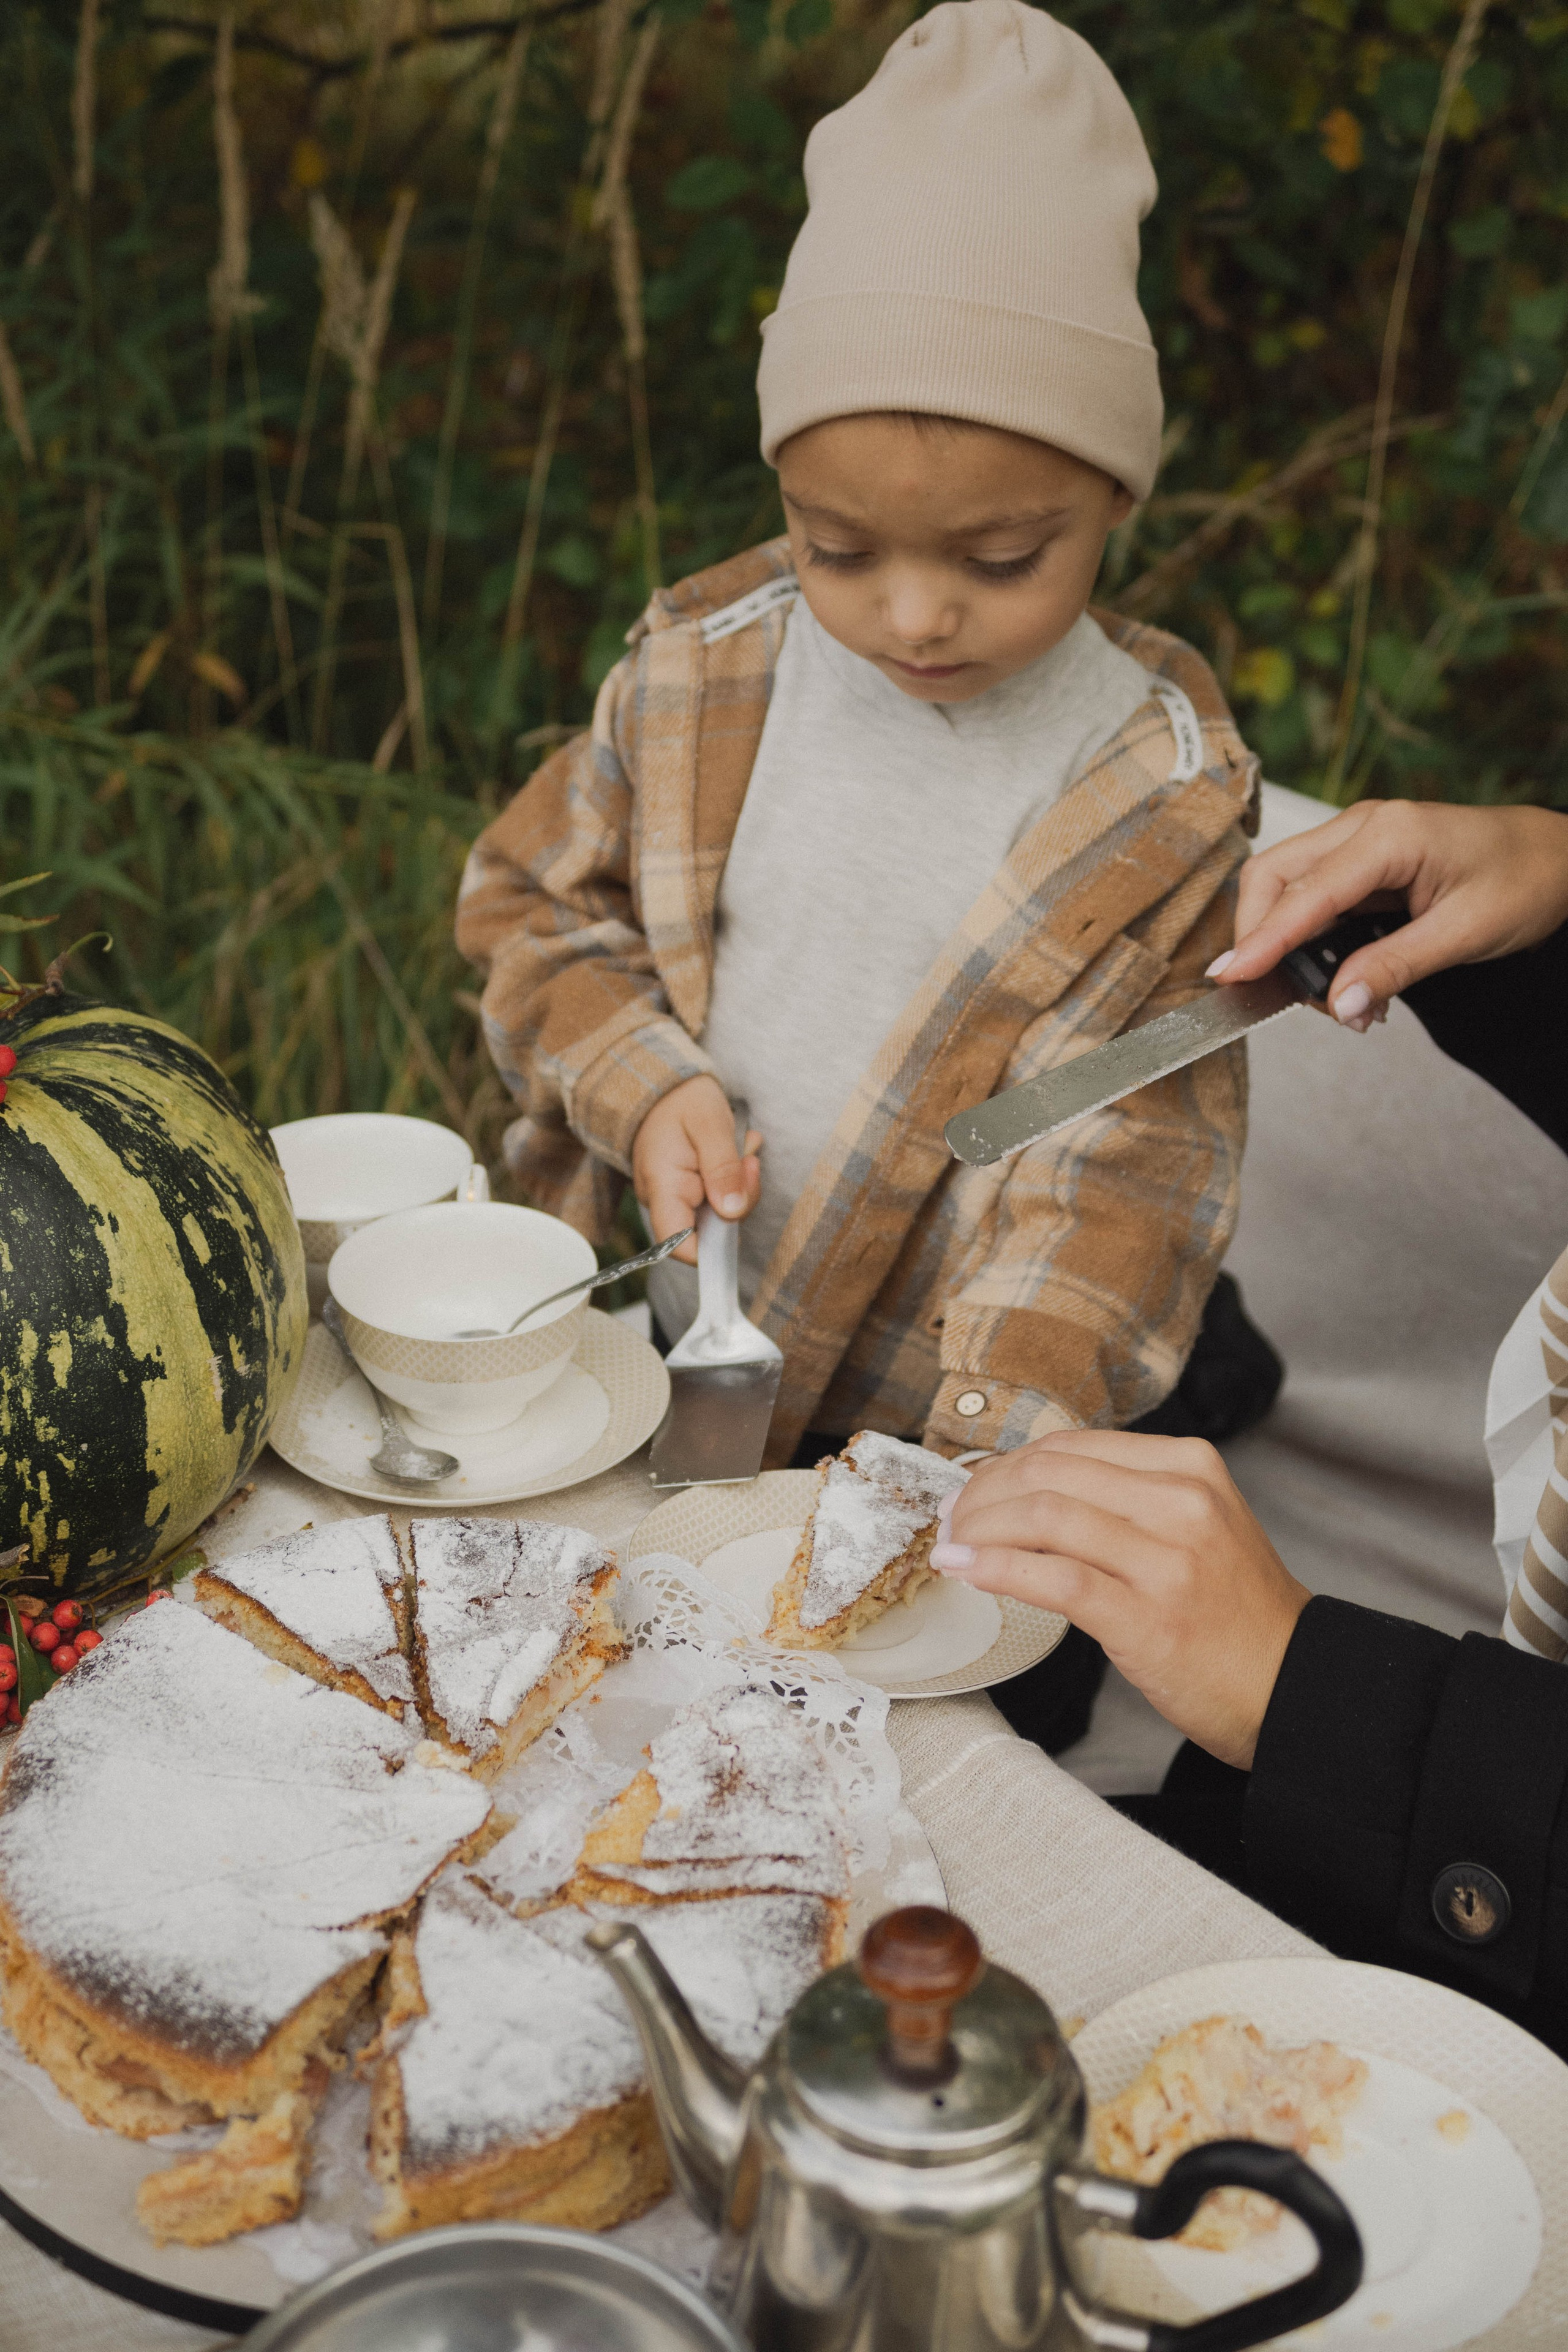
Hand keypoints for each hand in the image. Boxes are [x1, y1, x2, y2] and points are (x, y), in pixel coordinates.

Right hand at [631, 1076, 760, 1265]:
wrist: (664, 1085)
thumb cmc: (682, 1099)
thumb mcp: (708, 1123)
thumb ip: (722, 1168)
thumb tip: (733, 1212)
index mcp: (661, 1187)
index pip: (677, 1245)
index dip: (711, 1250)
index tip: (738, 1216)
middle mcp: (664, 1200)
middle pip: (709, 1231)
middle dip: (739, 1199)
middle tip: (748, 1161)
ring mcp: (676, 1197)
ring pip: (720, 1215)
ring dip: (741, 1185)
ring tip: (742, 1149)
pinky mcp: (689, 1191)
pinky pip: (719, 1199)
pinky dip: (734, 1180)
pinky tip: (736, 1154)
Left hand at [932, 1430, 1309, 1768]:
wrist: (1293, 1687)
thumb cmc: (1234, 1615)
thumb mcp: (1195, 1528)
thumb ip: (1126, 1500)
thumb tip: (1029, 1491)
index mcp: (1190, 1467)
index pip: (1071, 1446)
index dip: (1007, 1465)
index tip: (976, 1490)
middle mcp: (1182, 1502)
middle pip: (1049, 1473)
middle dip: (983, 1493)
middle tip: (953, 1520)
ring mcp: (1168, 1559)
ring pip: (1045, 1516)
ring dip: (980, 1528)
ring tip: (952, 1545)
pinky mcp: (1149, 1617)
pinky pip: (1055, 1578)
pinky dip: (997, 1569)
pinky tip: (965, 1571)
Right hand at [1210, 801, 1567, 1030]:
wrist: (1560, 857)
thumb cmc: (1525, 880)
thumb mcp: (1465, 933)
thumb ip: (1394, 968)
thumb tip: (1338, 1006)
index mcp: (1389, 836)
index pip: (1305, 893)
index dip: (1263, 940)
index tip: (1230, 978)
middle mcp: (1363, 828)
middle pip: (1273, 877)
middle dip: (1261, 937)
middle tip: (1280, 997)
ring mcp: (1358, 840)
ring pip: (1284, 886)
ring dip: (1288, 944)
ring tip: (1331, 999)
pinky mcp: (1362, 861)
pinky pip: (1313, 897)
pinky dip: (1311, 940)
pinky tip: (1343, 977)